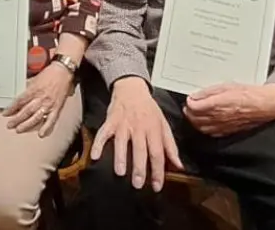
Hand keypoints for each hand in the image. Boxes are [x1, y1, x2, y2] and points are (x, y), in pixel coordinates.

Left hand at [4, 63, 73, 137]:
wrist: (63, 72)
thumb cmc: (49, 74)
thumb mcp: (34, 79)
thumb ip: (27, 87)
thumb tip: (19, 94)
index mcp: (33, 90)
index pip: (20, 101)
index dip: (11, 108)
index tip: (5, 114)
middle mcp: (40, 98)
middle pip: (26, 111)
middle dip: (16, 119)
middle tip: (9, 125)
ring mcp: (48, 105)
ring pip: (36, 117)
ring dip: (27, 125)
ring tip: (19, 130)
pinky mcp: (57, 108)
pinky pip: (51, 120)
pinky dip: (46, 128)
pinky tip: (41, 134)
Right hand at [90, 77, 182, 191]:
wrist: (132, 88)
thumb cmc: (149, 109)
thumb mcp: (163, 125)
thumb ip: (170, 146)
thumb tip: (179, 166)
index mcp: (154, 129)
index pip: (157, 152)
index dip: (158, 170)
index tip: (157, 186)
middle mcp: (139, 127)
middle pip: (140, 149)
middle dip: (139, 168)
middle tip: (138, 184)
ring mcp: (123, 124)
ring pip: (121, 142)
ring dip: (120, 157)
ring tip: (120, 173)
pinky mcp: (110, 121)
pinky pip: (103, 133)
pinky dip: (98, 144)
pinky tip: (95, 156)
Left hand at [182, 83, 274, 137]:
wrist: (263, 106)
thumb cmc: (247, 94)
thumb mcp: (225, 86)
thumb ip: (208, 93)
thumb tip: (194, 97)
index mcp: (216, 104)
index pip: (193, 107)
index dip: (189, 102)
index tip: (190, 98)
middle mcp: (217, 118)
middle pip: (194, 119)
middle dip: (189, 112)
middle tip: (190, 105)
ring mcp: (221, 126)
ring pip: (200, 127)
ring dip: (195, 121)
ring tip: (195, 113)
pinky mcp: (226, 132)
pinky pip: (209, 133)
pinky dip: (204, 128)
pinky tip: (205, 122)